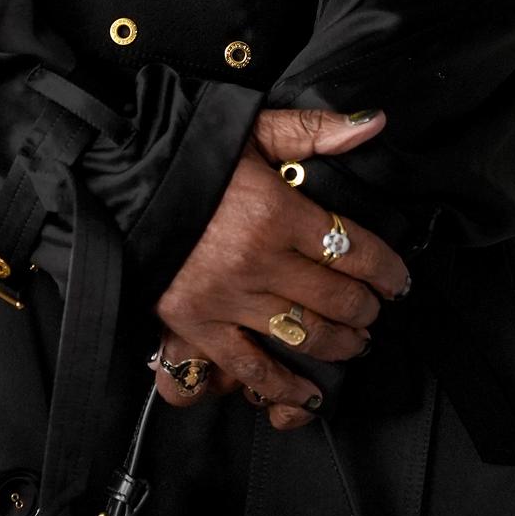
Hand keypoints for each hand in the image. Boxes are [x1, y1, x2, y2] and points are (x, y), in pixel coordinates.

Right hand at [149, 105, 409, 432]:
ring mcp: (227, 298)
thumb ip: (314, 128)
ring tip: (355, 342)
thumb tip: (373, 123)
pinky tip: (312, 392)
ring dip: (341, 345)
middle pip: (337, 299)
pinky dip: (286, 386)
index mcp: (277, 210)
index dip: (387, 270)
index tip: (397, 280)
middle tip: (375, 310)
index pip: (354, 249)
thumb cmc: (189, 151)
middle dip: (367, 310)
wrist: (117, 179)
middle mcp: (258, 259)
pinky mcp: (196, 324)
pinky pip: (251, 369)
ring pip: (306, 336)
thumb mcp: (253, 127)